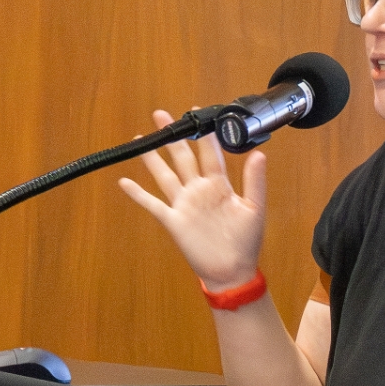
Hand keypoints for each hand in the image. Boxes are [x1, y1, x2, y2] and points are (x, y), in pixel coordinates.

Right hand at [118, 110, 266, 288]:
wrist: (232, 271)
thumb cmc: (246, 243)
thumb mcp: (254, 209)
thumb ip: (255, 181)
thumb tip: (259, 153)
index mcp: (219, 185)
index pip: (209, 153)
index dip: (203, 135)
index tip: (197, 114)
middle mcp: (198, 190)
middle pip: (182, 157)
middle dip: (172, 136)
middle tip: (161, 115)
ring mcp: (184, 204)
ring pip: (165, 175)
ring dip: (152, 158)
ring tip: (142, 139)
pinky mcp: (173, 221)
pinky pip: (152, 204)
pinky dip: (138, 194)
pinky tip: (125, 182)